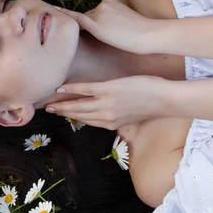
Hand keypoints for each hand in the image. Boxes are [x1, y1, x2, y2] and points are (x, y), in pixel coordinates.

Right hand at [44, 75, 172, 130]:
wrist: (163, 98)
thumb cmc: (150, 104)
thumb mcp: (131, 116)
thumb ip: (115, 116)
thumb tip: (106, 113)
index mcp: (111, 124)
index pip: (87, 121)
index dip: (73, 118)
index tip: (62, 115)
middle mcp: (105, 116)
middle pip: (79, 115)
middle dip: (63, 113)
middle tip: (49, 110)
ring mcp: (106, 103)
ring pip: (79, 105)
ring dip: (62, 104)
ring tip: (50, 103)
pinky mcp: (108, 90)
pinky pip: (85, 90)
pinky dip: (71, 89)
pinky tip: (61, 88)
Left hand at [55, 0, 156, 54]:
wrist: (148, 34)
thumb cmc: (141, 32)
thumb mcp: (126, 20)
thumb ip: (113, 19)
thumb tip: (105, 28)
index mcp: (110, 1)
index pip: (95, 13)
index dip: (94, 23)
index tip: (92, 27)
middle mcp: (102, 3)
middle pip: (89, 17)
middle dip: (92, 28)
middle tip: (107, 38)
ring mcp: (98, 12)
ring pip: (85, 23)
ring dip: (89, 32)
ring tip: (108, 39)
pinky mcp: (96, 24)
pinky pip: (77, 21)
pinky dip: (66, 18)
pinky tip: (55, 15)